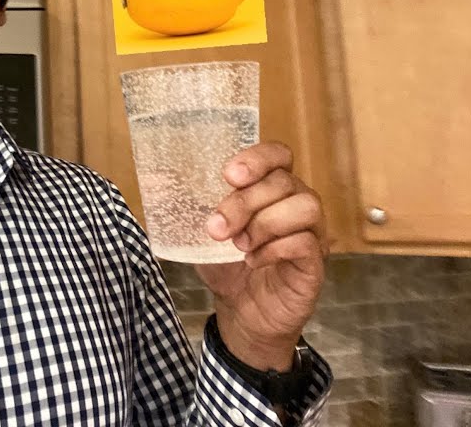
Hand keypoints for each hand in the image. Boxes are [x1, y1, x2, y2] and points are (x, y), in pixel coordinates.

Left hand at [194, 141, 328, 369]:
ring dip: (266, 222)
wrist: (241, 314)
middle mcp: (296, 204)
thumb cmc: (226, 266)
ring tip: (240, 244)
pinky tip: (253, 261)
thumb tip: (156, 181)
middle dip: (245, 202)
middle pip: (283, 181)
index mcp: (270, 189)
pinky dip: (275, 249)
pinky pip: (305, 242)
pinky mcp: (314, 262)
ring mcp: (311, 232)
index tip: (229, 175)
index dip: (258, 158)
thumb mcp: (199, 232)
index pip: (278, 155)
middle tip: (217, 228)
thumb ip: (183, 205)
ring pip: (305, 205)